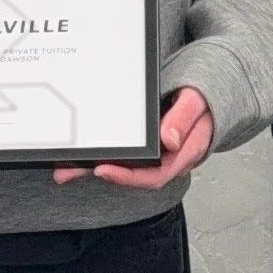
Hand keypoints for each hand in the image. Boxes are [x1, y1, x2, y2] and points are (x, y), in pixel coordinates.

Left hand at [54, 86, 214, 193]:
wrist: (208, 95)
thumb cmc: (204, 100)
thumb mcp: (197, 102)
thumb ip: (184, 119)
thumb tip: (168, 141)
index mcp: (183, 154)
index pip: (154, 175)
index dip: (127, 177)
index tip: (102, 169)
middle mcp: (168, 159)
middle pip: (133, 176)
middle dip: (100, 174)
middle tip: (69, 170)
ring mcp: (156, 155)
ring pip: (124, 167)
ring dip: (93, 168)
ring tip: (64, 168)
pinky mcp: (147, 147)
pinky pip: (123, 154)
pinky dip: (101, 154)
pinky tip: (78, 156)